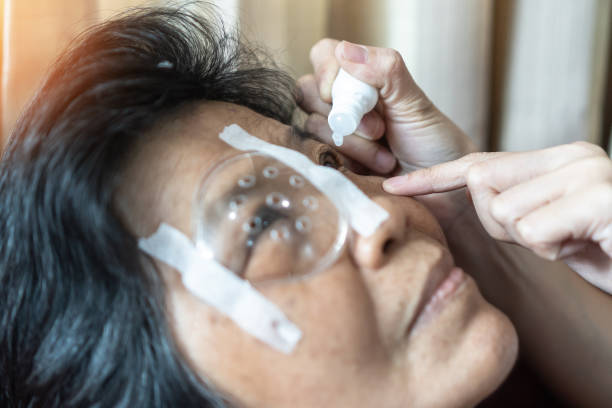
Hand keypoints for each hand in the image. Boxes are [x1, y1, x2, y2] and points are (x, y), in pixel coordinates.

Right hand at [297, 39, 476, 174]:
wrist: (440, 190)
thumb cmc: (433, 142)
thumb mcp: (414, 102)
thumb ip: (385, 70)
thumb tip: (344, 49)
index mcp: (362, 79)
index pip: (323, 55)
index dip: (327, 73)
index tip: (350, 95)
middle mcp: (342, 103)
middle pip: (308, 92)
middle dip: (346, 115)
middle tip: (381, 130)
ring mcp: (334, 133)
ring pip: (314, 128)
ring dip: (356, 145)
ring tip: (387, 157)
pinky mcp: (331, 162)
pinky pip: (319, 156)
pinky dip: (351, 163)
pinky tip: (375, 170)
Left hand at [383, 142, 611, 293]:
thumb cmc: (601, 250)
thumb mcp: (546, 227)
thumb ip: (511, 207)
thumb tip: (467, 197)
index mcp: (555, 158)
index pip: (479, 162)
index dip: (433, 177)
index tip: (395, 187)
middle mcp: (571, 155)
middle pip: (482, 182)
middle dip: (496, 221)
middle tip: (543, 237)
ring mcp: (587, 172)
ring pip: (507, 211)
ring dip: (531, 240)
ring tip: (570, 241)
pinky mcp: (599, 196)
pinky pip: (535, 229)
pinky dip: (551, 249)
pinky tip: (583, 246)